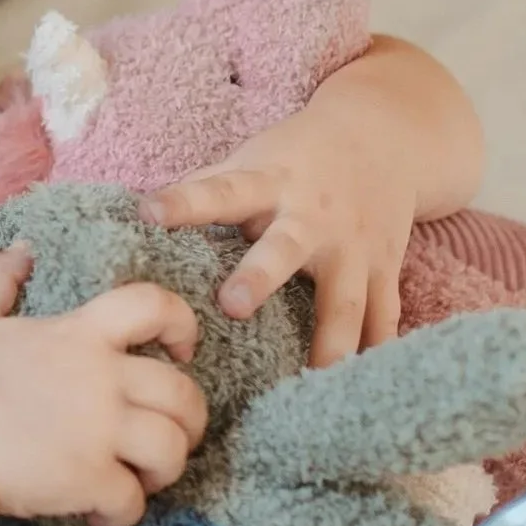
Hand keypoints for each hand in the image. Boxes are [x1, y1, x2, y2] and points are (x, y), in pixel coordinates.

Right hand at [0, 245, 207, 525]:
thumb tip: (21, 250)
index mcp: (79, 336)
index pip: (154, 306)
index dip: (183, 325)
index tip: (184, 351)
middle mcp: (100, 378)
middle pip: (182, 393)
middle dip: (189, 421)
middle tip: (171, 439)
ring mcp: (99, 430)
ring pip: (170, 449)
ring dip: (164, 470)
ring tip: (141, 481)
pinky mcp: (89, 478)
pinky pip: (132, 501)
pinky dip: (123, 513)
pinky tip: (99, 514)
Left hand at [140, 91, 419, 366]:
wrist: (385, 136)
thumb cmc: (299, 156)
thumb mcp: (255, 157)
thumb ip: (207, 186)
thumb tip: (139, 214)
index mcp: (269, 184)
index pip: (220, 192)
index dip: (185, 202)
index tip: (150, 213)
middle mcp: (312, 218)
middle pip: (285, 250)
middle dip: (260, 277)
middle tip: (233, 306)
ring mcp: (353, 247)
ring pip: (345, 300)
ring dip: (330, 341)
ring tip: (314, 380)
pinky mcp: (385, 268)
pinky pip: (383, 317)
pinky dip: (377, 352)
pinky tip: (363, 389)